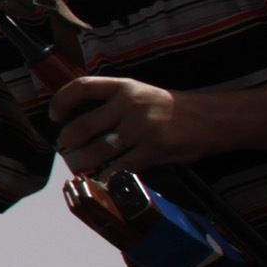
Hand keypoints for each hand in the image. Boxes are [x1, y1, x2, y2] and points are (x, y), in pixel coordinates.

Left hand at [48, 76, 214, 175]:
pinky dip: (108, 178)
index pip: (81, 87)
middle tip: (67, 150)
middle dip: (68, 144)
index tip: (54, 116)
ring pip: (97, 151)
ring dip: (83, 164)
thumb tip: (78, 121)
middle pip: (82, 126)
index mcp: (124, 86)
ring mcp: (142, 128)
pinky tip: (104, 180)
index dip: (61, 101)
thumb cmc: (171, 108)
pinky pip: (121, 169)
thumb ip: (113, 103)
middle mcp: (130, 104)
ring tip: (81, 167)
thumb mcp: (141, 93)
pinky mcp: (154, 150)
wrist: (212, 118)